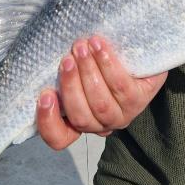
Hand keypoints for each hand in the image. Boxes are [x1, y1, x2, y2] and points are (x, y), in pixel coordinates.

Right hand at [37, 35, 167, 150]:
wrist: (140, 54)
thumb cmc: (99, 62)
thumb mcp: (77, 69)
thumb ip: (63, 72)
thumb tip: (44, 60)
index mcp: (80, 121)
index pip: (59, 137)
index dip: (48, 122)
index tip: (45, 95)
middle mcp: (100, 124)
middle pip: (80, 117)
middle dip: (70, 85)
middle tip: (67, 59)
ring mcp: (121, 116)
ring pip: (100, 103)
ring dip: (88, 72)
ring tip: (82, 47)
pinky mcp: (139, 100)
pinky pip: (120, 86)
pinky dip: (107, 64)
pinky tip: (99, 46)